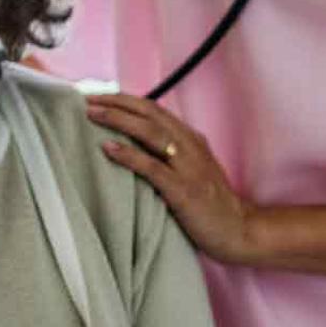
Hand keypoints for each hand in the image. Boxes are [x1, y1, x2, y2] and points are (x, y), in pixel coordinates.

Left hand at [86, 93, 256, 264]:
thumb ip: (168, 155)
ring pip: (149, 132)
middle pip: (149, 113)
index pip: (153, 108)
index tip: (97, 95)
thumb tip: (131, 145)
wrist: (239, 231)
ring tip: (92, 114)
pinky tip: (108, 149)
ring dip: (118, 120)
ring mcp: (188, 166)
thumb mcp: (190, 170)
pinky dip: (129, 155)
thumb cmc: (209, 204)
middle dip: (116, 102)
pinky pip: (152, 167)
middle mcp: (189, 145)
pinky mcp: (184, 190)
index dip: (124, 99)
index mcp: (190, 139)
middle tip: (86, 98)